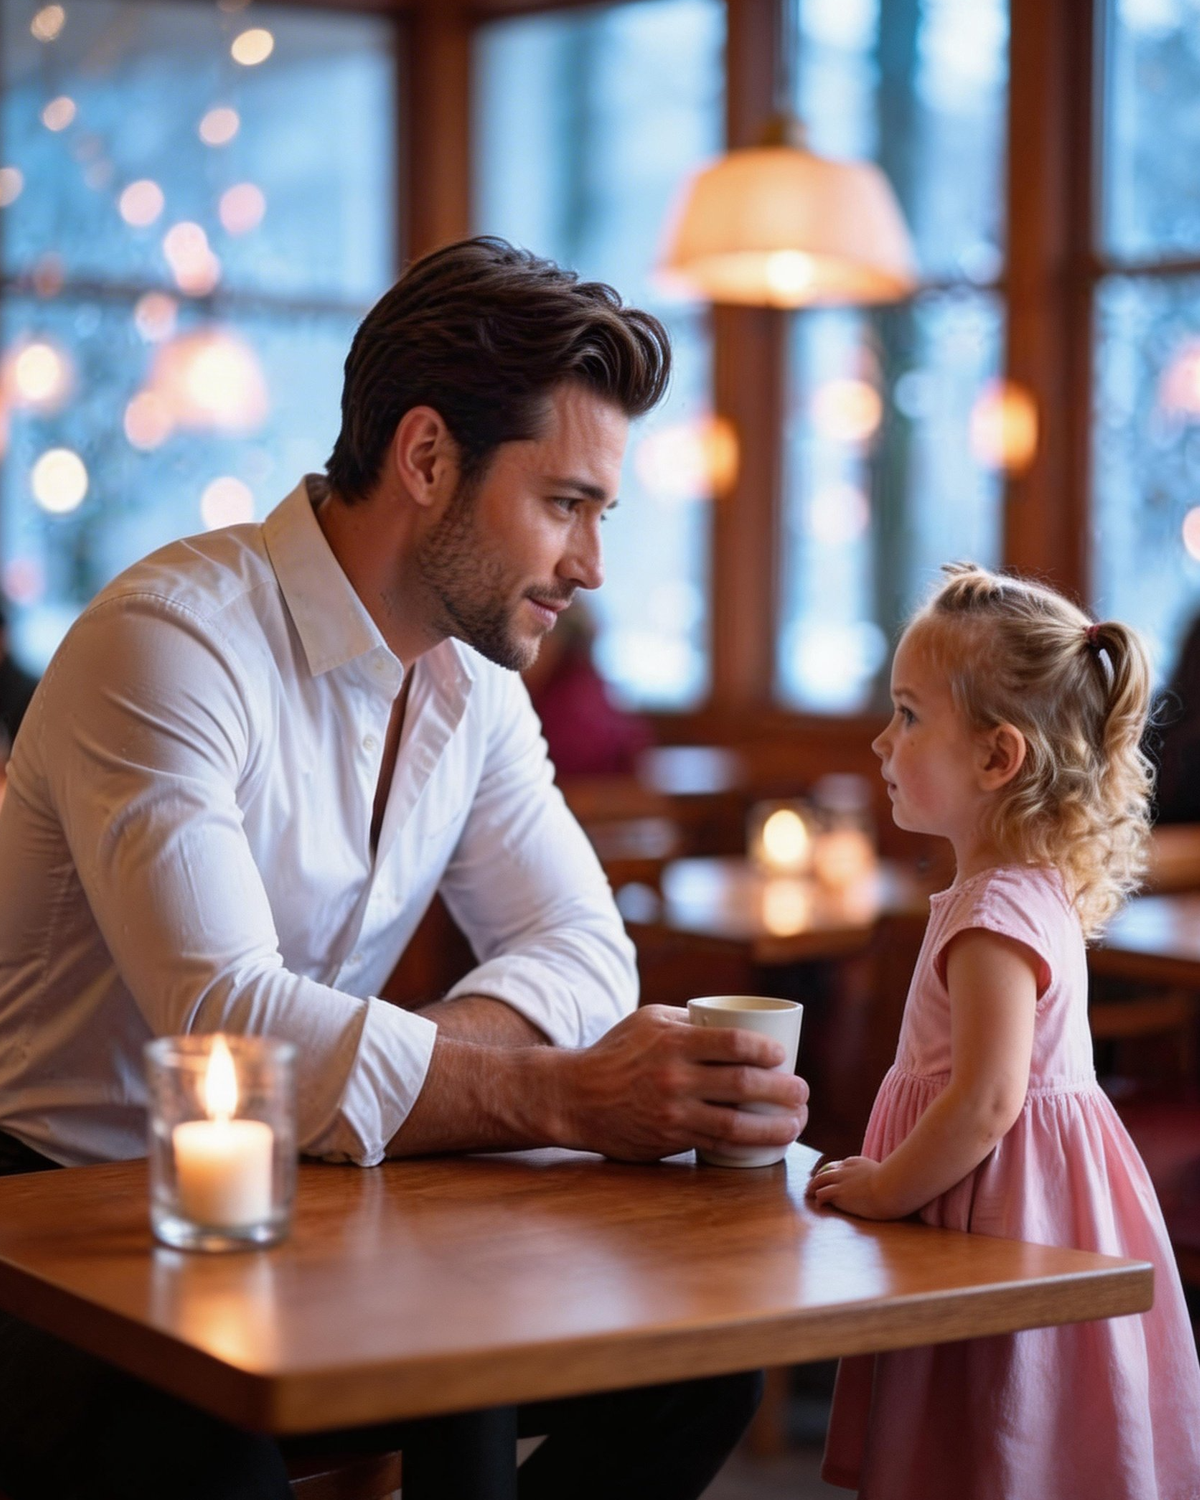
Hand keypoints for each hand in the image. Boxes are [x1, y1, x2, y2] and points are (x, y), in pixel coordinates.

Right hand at [556, 1005, 808, 1161]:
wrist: (575, 1096)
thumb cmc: (616, 1053)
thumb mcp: (649, 1021)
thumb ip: (690, 1021)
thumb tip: (735, 1020)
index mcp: (674, 1041)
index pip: (735, 1043)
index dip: (768, 1051)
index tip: (783, 1056)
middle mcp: (675, 1077)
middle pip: (745, 1085)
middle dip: (785, 1090)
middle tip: (803, 1092)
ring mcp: (673, 1112)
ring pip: (738, 1124)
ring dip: (776, 1125)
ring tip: (798, 1122)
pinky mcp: (670, 1139)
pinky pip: (719, 1144)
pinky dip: (751, 1144)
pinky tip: (769, 1141)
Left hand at [805, 1156, 895, 1218]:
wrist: (892, 1187)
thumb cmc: (895, 1184)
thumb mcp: (886, 1174)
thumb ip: (881, 1175)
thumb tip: (889, 1182)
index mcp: (858, 1162)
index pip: (841, 1165)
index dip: (834, 1172)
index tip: (831, 1178)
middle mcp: (846, 1169)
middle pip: (826, 1170)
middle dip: (818, 1178)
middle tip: (813, 1185)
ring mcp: (841, 1180)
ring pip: (820, 1180)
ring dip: (813, 1187)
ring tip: (809, 1194)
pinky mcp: (839, 1192)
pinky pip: (822, 1195)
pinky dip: (819, 1199)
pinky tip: (819, 1205)